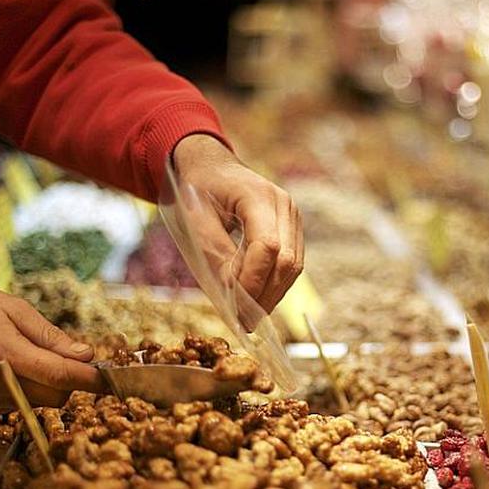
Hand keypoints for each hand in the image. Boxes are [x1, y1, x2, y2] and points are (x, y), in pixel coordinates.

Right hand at [0, 281, 105, 406]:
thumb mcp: (14, 309)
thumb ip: (51, 336)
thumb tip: (85, 354)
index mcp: (7, 353)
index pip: (60, 375)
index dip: (90, 378)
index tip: (110, 378)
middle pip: (55, 397)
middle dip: (70, 382)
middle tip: (69, 359)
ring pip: (39, 404)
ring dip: (49, 387)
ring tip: (34, 359)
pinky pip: (20, 405)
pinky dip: (28, 391)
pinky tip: (16, 369)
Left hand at [173, 134, 303, 312]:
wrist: (210, 165)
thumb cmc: (198, 188)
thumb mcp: (195, 218)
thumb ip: (214, 254)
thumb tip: (232, 293)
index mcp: (259, 196)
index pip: (267, 247)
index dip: (253, 280)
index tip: (235, 307)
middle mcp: (284, 205)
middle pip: (287, 261)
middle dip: (265, 295)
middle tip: (243, 323)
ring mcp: (293, 216)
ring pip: (294, 267)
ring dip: (272, 295)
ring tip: (248, 317)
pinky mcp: (292, 229)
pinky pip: (291, 263)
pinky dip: (274, 284)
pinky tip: (256, 299)